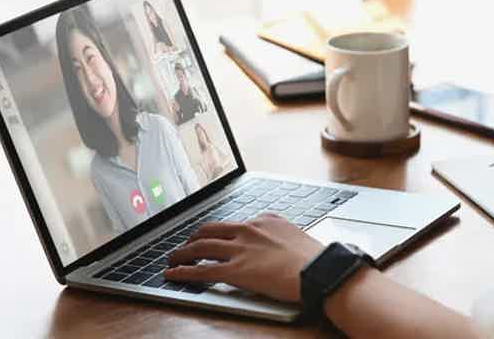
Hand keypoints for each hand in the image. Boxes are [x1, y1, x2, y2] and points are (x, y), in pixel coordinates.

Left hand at [164, 214, 323, 301]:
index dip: (220, 232)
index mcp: (264, 220)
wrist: (320, 270)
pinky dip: (183, 270)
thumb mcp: (297, 237)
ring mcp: (240, 249)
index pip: (235, 223)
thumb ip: (280, 237)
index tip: (214, 236)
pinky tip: (173, 273)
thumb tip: (278, 246)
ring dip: (182, 252)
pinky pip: (202, 269)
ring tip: (173, 257)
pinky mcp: (236, 270)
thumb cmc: (315, 259)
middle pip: (211, 229)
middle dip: (195, 237)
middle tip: (187, 244)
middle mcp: (248, 229)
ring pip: (201, 246)